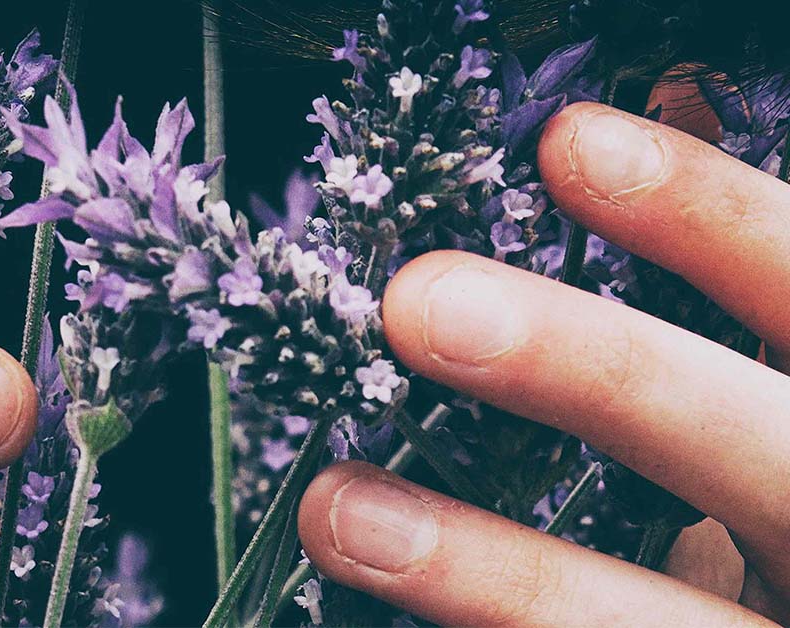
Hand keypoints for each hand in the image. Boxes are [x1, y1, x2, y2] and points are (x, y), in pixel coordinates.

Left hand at [299, 100, 789, 625]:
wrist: (774, 622)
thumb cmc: (751, 504)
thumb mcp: (745, 422)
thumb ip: (673, 371)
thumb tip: (500, 258)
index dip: (710, 219)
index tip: (569, 144)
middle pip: (751, 446)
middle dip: (587, 367)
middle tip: (419, 306)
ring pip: (646, 620)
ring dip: (480, 567)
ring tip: (337, 510)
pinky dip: (471, 627)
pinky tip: (373, 586)